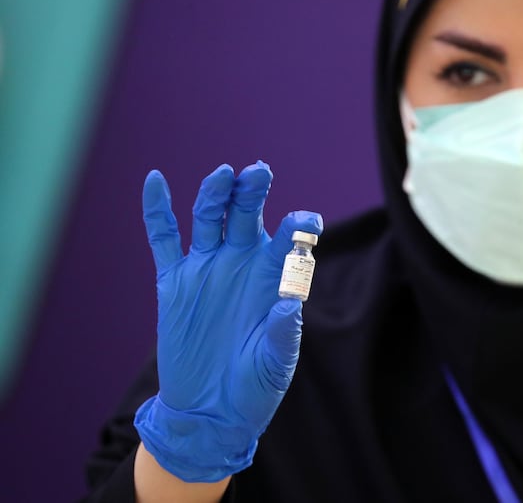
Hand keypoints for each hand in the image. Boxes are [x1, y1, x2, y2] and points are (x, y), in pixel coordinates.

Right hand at [133, 161, 322, 481]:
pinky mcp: (174, 282)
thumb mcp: (274, 365)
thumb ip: (282, 336)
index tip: (308, 220)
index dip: (298, 226)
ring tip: (223, 175)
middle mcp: (242, 265)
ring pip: (209, 218)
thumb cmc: (254, 387)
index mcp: (273, 279)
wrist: (210, 411)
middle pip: (246, 215)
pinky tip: (155, 179)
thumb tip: (289, 306)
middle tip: (258, 172)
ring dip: (214, 194)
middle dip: (252, 192)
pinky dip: (157, 209)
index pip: (288, 241)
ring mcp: (207, 269)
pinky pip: (163, 238)